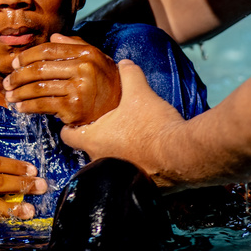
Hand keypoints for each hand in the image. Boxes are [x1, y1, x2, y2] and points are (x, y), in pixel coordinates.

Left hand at [3, 34, 120, 124]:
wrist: (121, 111)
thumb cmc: (106, 84)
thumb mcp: (97, 60)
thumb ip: (75, 45)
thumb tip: (53, 37)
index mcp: (86, 53)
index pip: (49, 50)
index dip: (27, 56)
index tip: (15, 63)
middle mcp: (83, 68)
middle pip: (39, 69)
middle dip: (18, 76)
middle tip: (7, 82)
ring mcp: (79, 88)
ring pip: (38, 88)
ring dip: (19, 93)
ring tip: (10, 96)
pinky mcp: (74, 108)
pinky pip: (42, 105)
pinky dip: (27, 107)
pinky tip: (20, 108)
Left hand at [60, 58, 184, 184]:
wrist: (183, 155)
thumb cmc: (154, 126)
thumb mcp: (140, 93)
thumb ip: (129, 75)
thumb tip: (125, 63)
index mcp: (93, 141)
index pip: (67, 135)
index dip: (70, 124)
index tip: (77, 118)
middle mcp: (100, 162)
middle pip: (88, 148)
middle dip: (96, 136)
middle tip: (108, 122)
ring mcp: (117, 178)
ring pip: (108, 161)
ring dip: (115, 150)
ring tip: (128, 136)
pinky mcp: (136, 186)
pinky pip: (128, 174)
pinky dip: (133, 163)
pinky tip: (146, 151)